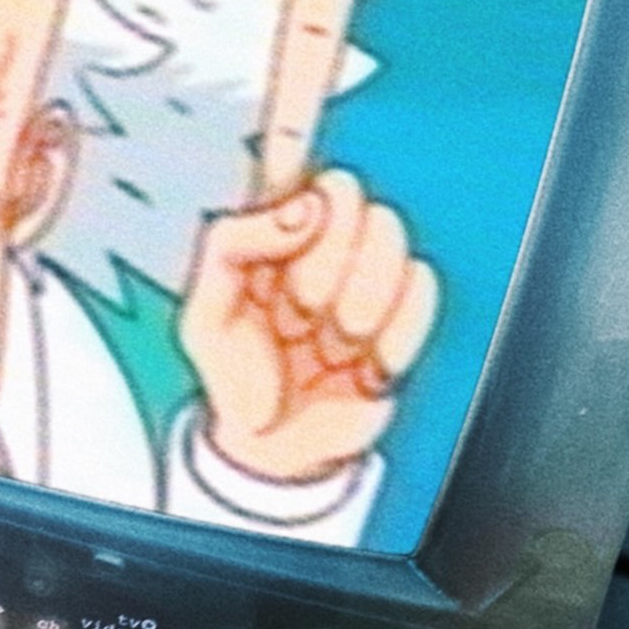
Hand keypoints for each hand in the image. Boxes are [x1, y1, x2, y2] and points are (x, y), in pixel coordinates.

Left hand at [177, 169, 436, 486]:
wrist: (271, 449)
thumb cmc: (233, 372)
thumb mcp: (206, 308)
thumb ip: (234, 242)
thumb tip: (301, 201)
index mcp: (277, 237)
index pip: (310, 180)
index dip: (318, 186)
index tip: (316, 198)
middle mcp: (328, 251)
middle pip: (353, 205)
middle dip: (328, 256)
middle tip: (303, 303)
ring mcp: (369, 286)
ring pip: (391, 245)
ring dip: (359, 295)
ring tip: (330, 336)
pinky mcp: (404, 326)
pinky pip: (422, 299)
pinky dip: (396, 326)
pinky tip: (367, 352)